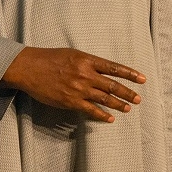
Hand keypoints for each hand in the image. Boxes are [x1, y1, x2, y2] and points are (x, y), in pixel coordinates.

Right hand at [2, 47, 145, 122]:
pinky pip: (90, 110)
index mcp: (87, 60)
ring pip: (104, 98)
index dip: (130, 73)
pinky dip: (102, 115)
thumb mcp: (72, 54)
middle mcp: (85, 74)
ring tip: (128, 109)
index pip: (114, 67)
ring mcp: (78, 88)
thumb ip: (88, 62)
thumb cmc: (50, 58)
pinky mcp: (70, 101)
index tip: (142, 79)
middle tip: (138, 99)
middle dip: (127, 92)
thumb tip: (103, 70)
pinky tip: (110, 118)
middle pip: (112, 84)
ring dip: (118, 104)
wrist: (29, 68)